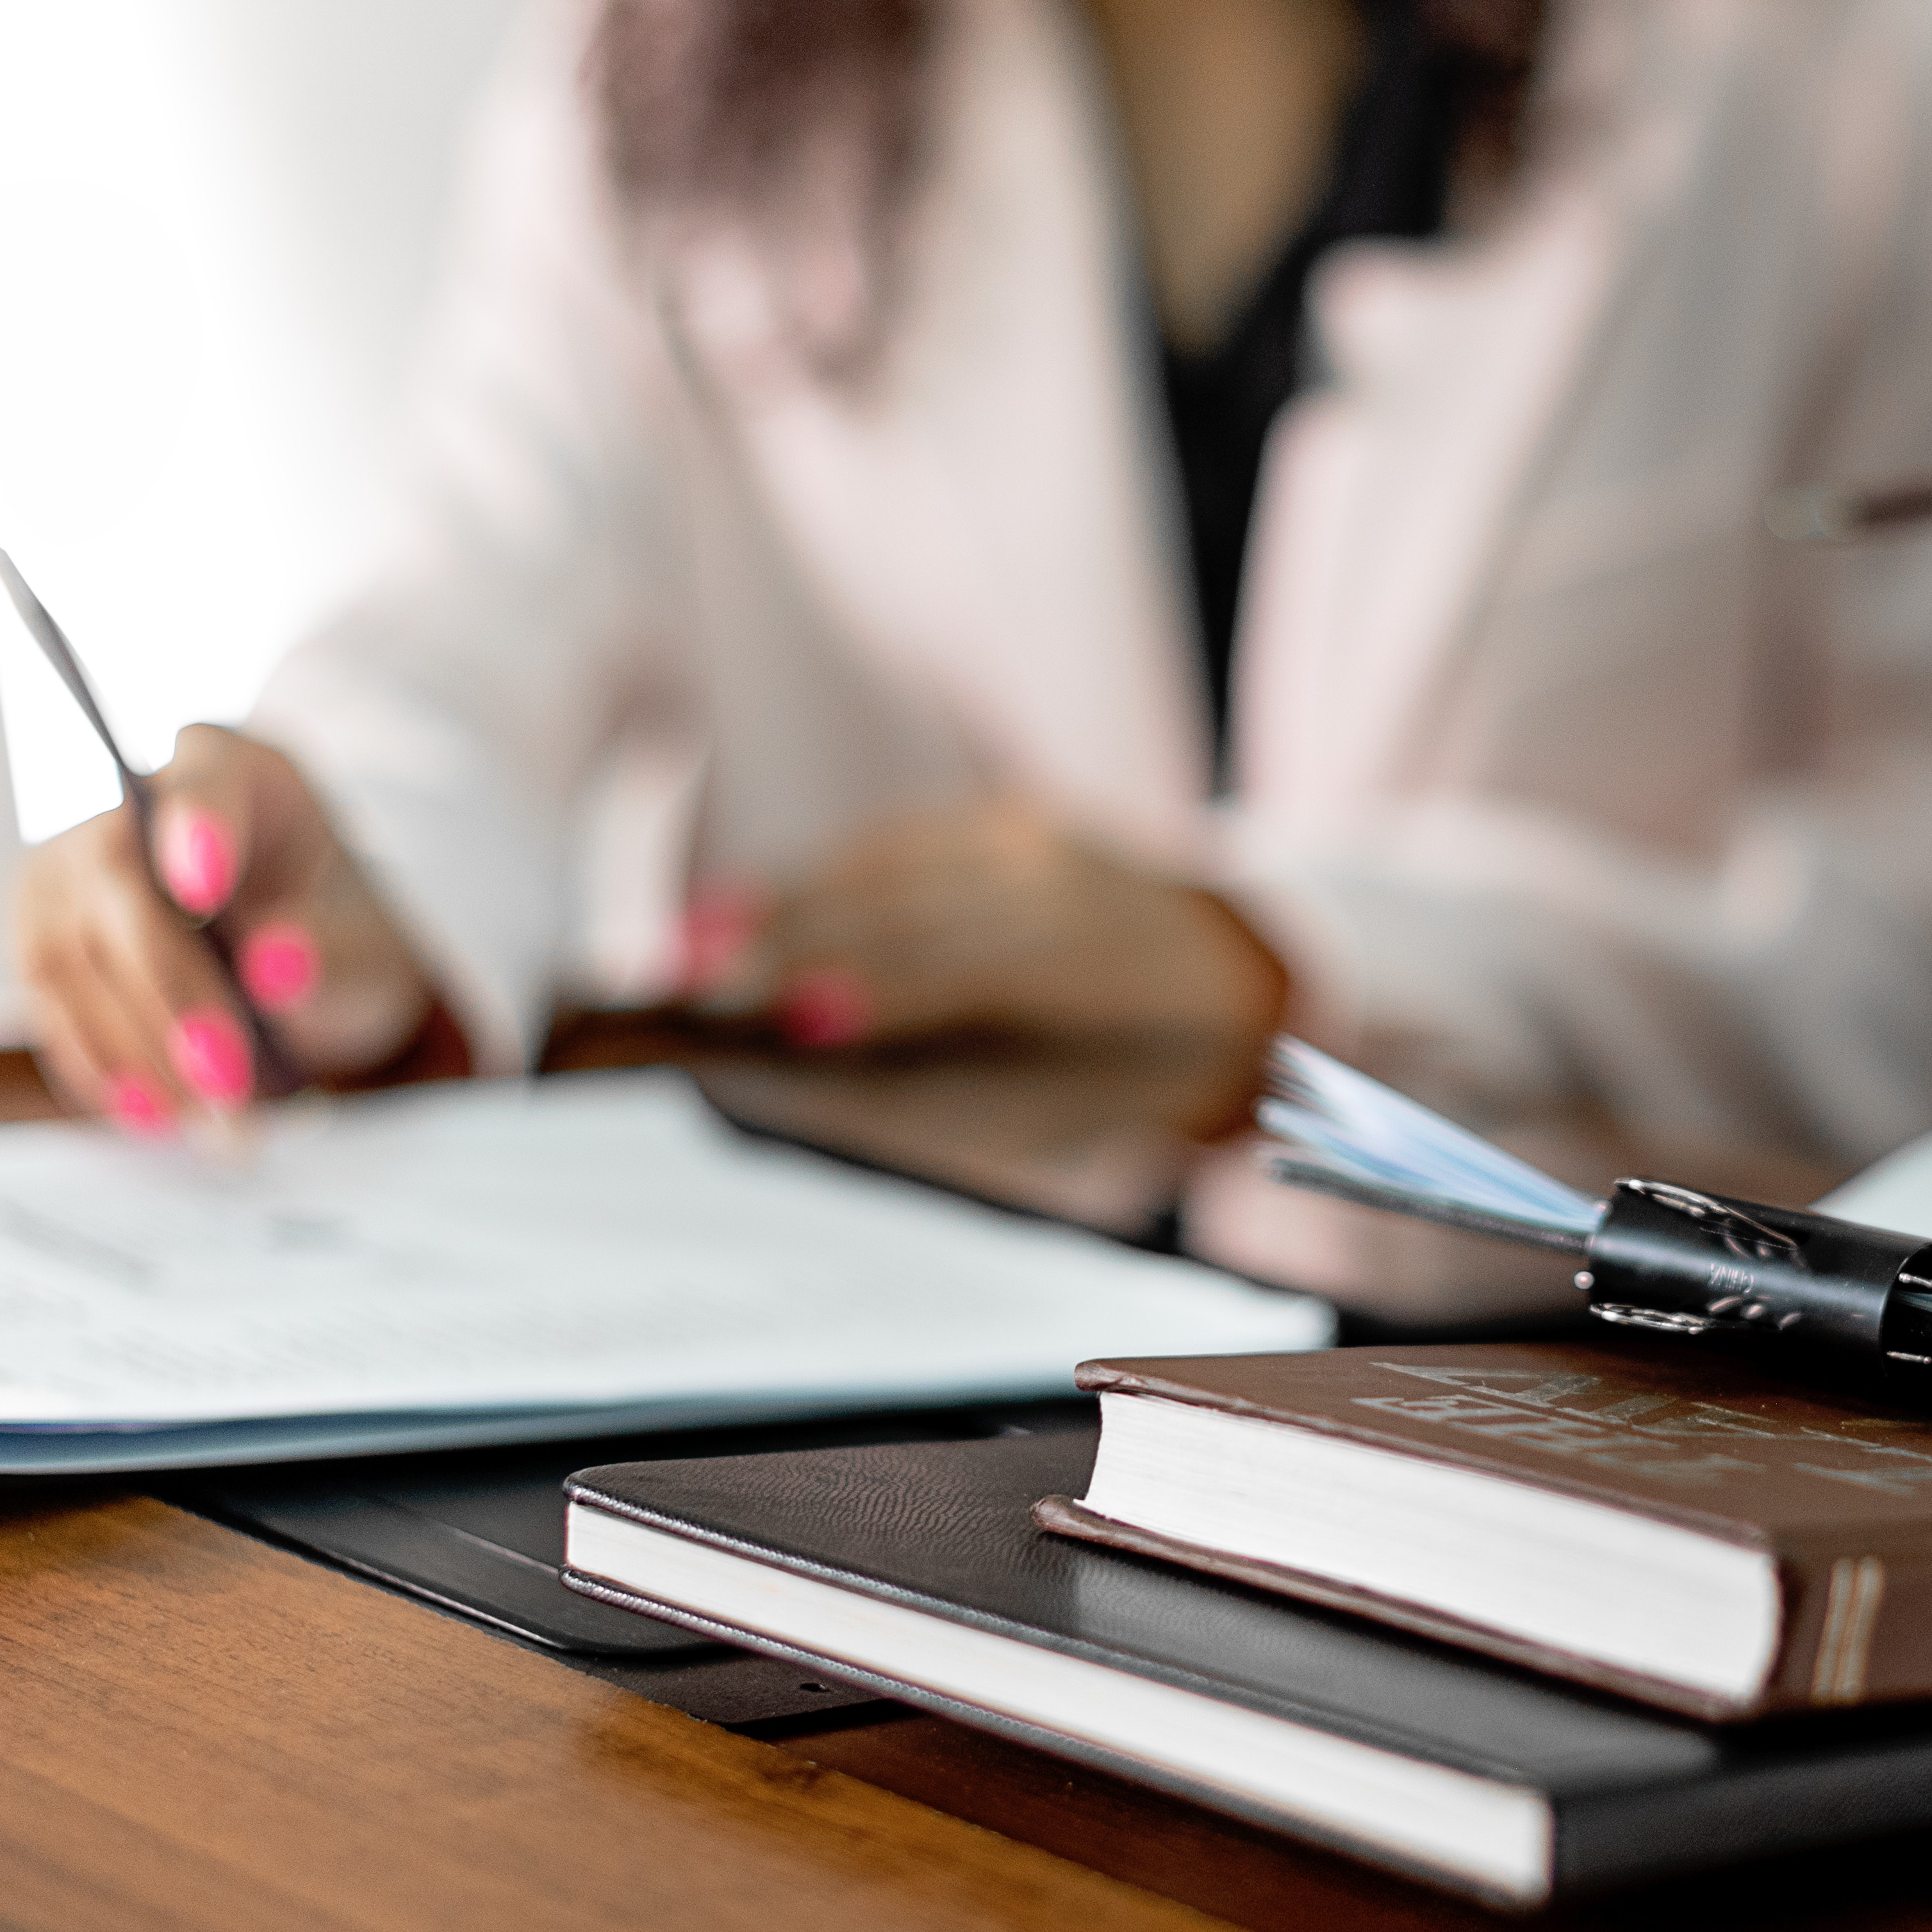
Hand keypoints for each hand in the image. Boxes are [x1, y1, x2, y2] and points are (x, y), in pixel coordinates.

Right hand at [12, 727, 435, 1128]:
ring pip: (71, 956)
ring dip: (138, 1052)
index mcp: (231, 769)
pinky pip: (48, 1002)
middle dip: (173, 996)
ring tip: (213, 1123)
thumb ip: (331, 955)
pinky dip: (101, 1064)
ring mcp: (70, 868)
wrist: (289, 961)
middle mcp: (132, 805)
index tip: (206, 885)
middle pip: (122, 889)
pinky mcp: (40, 934)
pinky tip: (154, 1114)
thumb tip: (277, 972)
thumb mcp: (365, 947)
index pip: (202, 783)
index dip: (198, 829)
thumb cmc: (332, 935)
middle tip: (232, 1084)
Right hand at [688, 797, 1291, 1128]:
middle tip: (690, 984)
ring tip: (694, 947)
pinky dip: (823, 877)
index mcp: (1098, 973)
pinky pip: (901, 844)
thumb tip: (797, 1077)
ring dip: (787, 905)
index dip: (872, 989)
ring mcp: (1040, 838)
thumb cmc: (1135, 1075)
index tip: (779, 1016)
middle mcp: (1068, 884)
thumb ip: (941, 1097)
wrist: (1241, 973)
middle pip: (909, 909)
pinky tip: (755, 908)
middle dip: (794, 944)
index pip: (965, 972)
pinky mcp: (1014, 816)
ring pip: (892, 866)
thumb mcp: (1062, 1114)